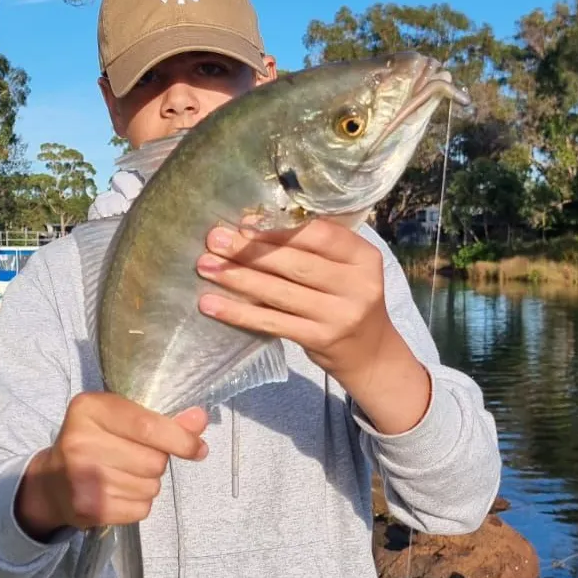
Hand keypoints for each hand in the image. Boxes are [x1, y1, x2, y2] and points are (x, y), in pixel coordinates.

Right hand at [15, 394, 207, 540]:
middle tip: (137, 457)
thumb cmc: (94, 440)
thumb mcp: (121, 417)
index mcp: (90, 409)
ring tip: (123, 474)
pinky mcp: (88, 509)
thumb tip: (199, 420)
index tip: (199, 448)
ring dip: (148, 483)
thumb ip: (162, 419)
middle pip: (154, 461)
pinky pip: (141, 509)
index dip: (181, 439)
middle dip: (158, 462)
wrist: (51, 482)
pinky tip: (118, 491)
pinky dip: (138, 503)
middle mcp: (81, 442)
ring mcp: (82, 479)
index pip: (148, 427)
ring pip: (150, 487)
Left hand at [194, 219, 390, 382]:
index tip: (244, 224)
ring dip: (238, 278)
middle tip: (215, 240)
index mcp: (364, 257)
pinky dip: (239, 312)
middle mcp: (357, 285)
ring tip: (206, 267)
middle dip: (250, 251)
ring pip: (279, 292)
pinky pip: (272, 321)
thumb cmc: (347, 300)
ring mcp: (339, 314)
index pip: (319, 235)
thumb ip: (312, 249)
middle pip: (295, 263)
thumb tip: (250, 226)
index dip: (279, 230)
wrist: (370, 353)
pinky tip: (212, 304)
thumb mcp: (346, 269)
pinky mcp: (320, 339)